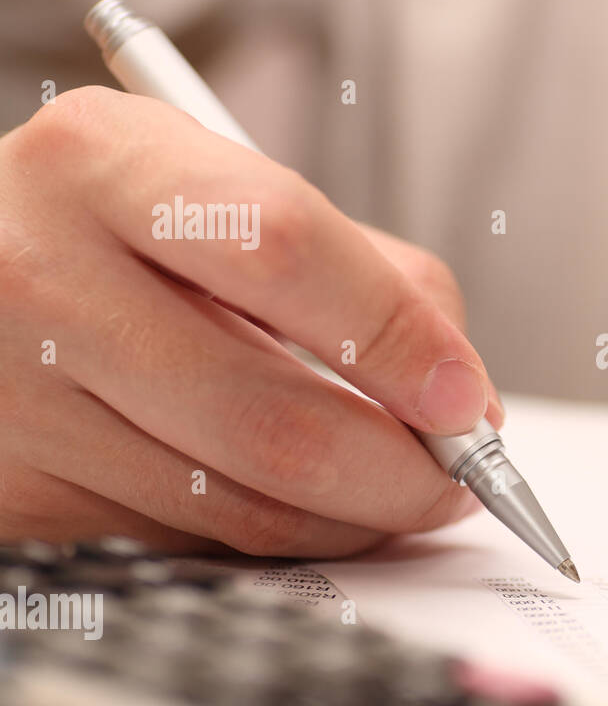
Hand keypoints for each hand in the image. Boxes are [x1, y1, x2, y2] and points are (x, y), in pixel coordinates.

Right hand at [0, 86, 502, 556]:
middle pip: (273, 420)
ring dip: (353, 519)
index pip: (286, 250)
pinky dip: (275, 532)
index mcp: (106, 163)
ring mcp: (12, 397)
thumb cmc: (122, 227)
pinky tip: (300, 499)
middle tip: (456, 476)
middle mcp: (39, 275)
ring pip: (239, 507)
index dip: (399, 338)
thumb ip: (368, 275)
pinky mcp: (15, 492)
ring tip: (397, 491)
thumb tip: (463, 400)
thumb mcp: (227, 191)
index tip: (465, 400)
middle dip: (401, 473)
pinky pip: (189, 541)